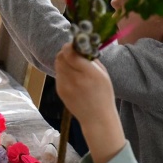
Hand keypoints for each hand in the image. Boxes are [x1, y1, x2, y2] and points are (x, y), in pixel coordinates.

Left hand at [55, 44, 125, 162]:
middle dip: (66, 51)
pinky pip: (58, 74)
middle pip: (61, 56)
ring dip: (64, 60)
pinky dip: (63, 71)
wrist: (97, 118)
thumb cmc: (104, 95)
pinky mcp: (60, 91)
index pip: (70, 52)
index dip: (70, 45)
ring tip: (73, 64)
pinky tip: (72, 76)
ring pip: (58, 64)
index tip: (76, 44)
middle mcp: (75, 78)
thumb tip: (83, 47)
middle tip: (73, 52)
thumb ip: (92, 60)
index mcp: (88, 73)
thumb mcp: (104, 75)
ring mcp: (65, 85)